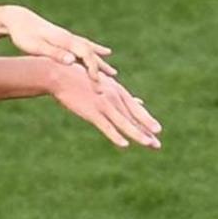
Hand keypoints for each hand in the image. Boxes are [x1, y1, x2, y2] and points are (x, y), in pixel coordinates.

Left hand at [2, 5, 116, 86]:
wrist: (17, 19)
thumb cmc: (23, 34)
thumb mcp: (35, 46)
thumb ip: (54, 53)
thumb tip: (72, 61)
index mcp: (64, 40)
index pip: (85, 55)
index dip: (93, 69)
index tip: (97, 83)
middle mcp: (69, 38)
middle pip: (91, 54)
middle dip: (101, 69)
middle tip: (113, 83)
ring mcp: (68, 37)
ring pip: (90, 50)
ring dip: (102, 62)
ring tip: (114, 73)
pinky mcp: (65, 38)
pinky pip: (85, 46)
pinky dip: (96, 51)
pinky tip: (104, 52)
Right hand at [46, 62, 161, 148]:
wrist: (59, 74)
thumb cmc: (79, 78)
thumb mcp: (103, 83)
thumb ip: (120, 95)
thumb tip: (139, 102)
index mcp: (115, 90)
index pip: (134, 108)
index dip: (146, 119)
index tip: (157, 130)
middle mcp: (113, 97)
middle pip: (133, 117)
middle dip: (146, 130)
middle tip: (158, 144)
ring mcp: (103, 104)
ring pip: (124, 122)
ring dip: (137, 134)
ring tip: (149, 144)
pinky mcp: (91, 111)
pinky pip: (106, 126)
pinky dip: (115, 135)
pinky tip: (124, 144)